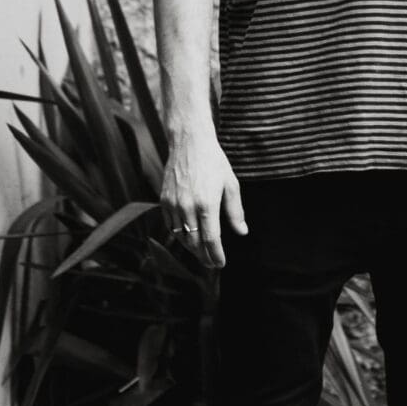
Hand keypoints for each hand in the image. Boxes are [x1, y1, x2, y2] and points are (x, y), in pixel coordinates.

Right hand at [161, 134, 246, 268]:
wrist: (189, 142)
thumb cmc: (213, 161)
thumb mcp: (230, 184)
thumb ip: (235, 211)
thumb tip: (242, 232)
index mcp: (207, 204)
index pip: (211, 240)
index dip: (216, 255)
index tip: (221, 263)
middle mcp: (188, 207)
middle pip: (195, 243)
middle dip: (204, 257)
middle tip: (211, 263)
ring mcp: (174, 204)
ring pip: (181, 237)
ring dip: (192, 248)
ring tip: (201, 253)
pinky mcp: (164, 200)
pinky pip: (170, 225)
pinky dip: (179, 235)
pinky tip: (188, 237)